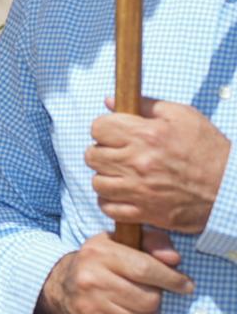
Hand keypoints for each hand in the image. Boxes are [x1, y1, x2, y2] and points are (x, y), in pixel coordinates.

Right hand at [35, 230, 190, 313]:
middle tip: (150, 294)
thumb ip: (151, 243)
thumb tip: (173, 259)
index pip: (144, 269)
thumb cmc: (99, 263)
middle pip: (147, 299)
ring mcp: (89, 308)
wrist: (60, 287)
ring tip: (140, 308)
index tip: (185, 284)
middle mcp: (90, 281)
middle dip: (157, 299)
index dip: (171, 279)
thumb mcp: (120, 242)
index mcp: (98, 254)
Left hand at [88, 97, 231, 233]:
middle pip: (92, 155)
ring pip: (97, 182)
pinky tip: (124, 193)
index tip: (115, 133)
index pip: (98, 127)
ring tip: (122, 174)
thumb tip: (110, 101)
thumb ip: (144, 105)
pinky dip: (111, 201)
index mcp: (146, 135)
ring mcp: (140, 190)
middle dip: (102, 151)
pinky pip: (108, 208)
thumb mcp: (183, 116)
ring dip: (106, 176)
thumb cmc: (209, 149)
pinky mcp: (146, 212)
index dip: (105, 128)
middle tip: (118, 153)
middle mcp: (139, 163)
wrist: (232, 188)